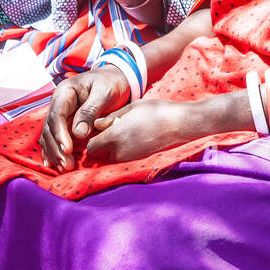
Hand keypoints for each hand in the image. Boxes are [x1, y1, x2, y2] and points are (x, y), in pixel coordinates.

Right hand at [39, 66, 130, 172]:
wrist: (116, 79)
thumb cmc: (111, 83)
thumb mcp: (104, 93)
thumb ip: (90, 111)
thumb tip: (78, 134)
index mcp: (64, 92)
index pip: (57, 115)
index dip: (60, 134)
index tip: (67, 150)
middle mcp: (58, 103)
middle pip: (51, 128)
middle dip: (57, 148)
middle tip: (67, 164)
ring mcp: (60, 113)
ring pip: (50, 135)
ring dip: (55, 152)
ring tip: (63, 168)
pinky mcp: (66, 123)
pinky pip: (56, 137)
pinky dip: (54, 151)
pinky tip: (53, 164)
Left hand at [85, 98, 199, 164]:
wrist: (179, 124)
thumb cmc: (154, 111)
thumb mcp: (130, 108)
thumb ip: (110, 118)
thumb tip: (96, 124)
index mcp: (115, 137)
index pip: (91, 147)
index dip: (90, 140)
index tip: (94, 131)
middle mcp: (120, 152)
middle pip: (98, 156)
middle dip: (98, 146)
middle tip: (104, 132)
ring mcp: (130, 159)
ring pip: (109, 159)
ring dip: (109, 150)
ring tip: (119, 133)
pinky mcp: (138, 161)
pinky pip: (121, 159)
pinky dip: (120, 152)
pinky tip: (129, 138)